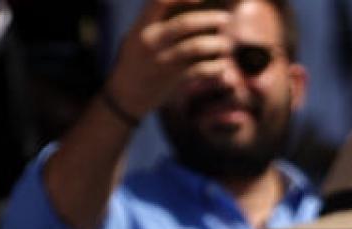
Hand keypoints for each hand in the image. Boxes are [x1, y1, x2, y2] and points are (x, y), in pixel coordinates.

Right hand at [109, 0, 234, 117]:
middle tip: (226, 18)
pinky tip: (222, 66)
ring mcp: (162, 61)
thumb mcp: (136, 35)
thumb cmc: (135, 59)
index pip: (161, 1)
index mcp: (143, 27)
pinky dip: (215, 68)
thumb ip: (155, 20)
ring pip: (195, 47)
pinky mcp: (172, 79)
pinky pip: (199, 71)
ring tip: (226, 44)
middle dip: (210, 18)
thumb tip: (187, 5)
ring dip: (216, 44)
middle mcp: (152, 42)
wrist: (125, 95)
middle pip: (185, 24)